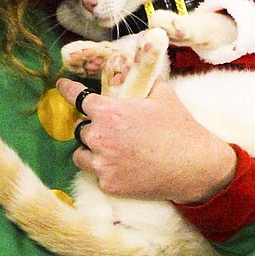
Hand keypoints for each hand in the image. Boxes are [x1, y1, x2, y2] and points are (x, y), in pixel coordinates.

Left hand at [56, 76, 236, 204]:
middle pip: (80, 129)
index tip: (61, 86)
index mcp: (109, 112)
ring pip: (80, 154)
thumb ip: (142, 81)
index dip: (66, 89)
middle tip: (111, 130)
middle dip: (92, 127)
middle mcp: (99, 137)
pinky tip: (123, 167)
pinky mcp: (108, 184)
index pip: (75, 96)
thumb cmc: (179, 128)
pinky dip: (104, 170)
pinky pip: (95, 174)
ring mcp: (102, 163)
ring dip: (90, 150)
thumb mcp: (163, 95)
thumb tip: (135, 71)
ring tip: (111, 150)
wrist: (193, 166)